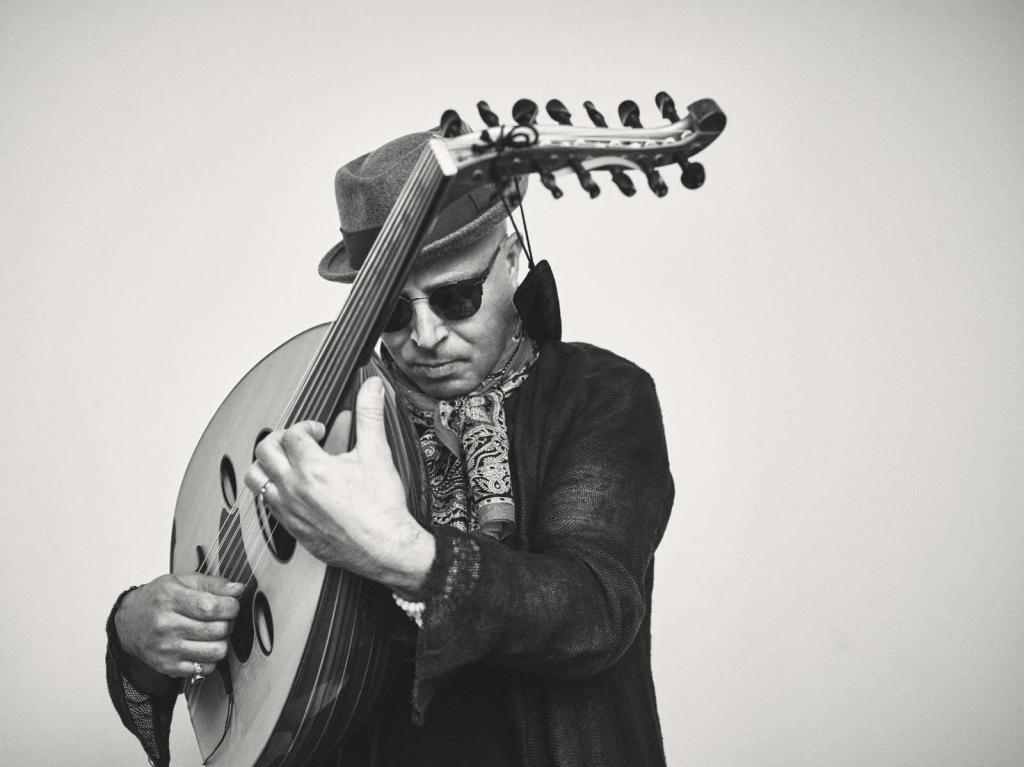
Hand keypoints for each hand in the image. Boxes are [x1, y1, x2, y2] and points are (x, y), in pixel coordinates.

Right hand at [115, 573, 243, 678]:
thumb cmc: (157, 600)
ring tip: (214, 631)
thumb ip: (213, 584)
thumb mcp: (182, 581)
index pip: (212, 607)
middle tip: (222, 617)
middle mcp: (166, 625)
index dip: (231, 606)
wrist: (129, 623)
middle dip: (229, 621)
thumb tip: (238, 589)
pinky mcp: (169, 667)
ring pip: (216, 651)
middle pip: (218, 629)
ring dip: (222, 640)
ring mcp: (167, 649)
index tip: (232, 604)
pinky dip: (211, 657)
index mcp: (170, 599)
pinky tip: (203, 645)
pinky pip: (206, 667)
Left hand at [244, 376, 433, 595]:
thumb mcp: (377, 454)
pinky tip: (293, 488)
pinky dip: (273, 490)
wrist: (384, 547)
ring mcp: (289, 510)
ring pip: (256, 479)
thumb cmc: (381, 507)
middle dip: (281, 439)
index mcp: (313, 468)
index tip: (319, 432)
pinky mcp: (291, 528)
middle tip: (298, 442)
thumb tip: (373, 388)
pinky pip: (266, 504)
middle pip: (264, 451)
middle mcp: (294, 489)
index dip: (306, 426)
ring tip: (287, 462)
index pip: (292, 433)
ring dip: (267, 465)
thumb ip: (370, 416)